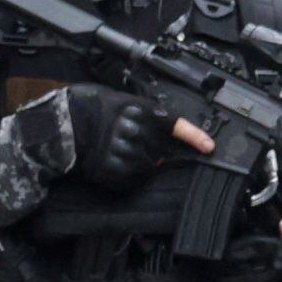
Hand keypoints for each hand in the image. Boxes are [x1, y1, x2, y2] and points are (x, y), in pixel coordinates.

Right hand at [66, 85, 214, 191]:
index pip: (176, 125)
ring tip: (122, 150)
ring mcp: (123, 151)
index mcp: (142, 111)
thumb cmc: (103, 109)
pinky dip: (129, 174)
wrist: (72, 121)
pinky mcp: (112, 168)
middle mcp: (134, 131)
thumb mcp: (131, 103)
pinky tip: (116, 160)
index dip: (195, 137)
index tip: (209, 147)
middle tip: (136, 143)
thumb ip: (154, 117)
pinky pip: (132, 178)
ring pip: (149, 167)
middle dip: (156, 152)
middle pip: (163, 153)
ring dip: (142, 164)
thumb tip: (175, 138)